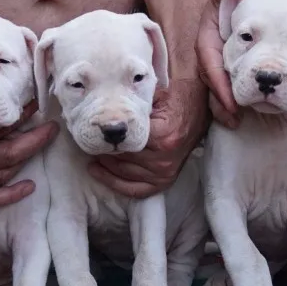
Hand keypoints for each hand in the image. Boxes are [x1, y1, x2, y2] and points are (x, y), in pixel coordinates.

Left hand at [89, 78, 208, 197]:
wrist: (197, 110)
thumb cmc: (174, 100)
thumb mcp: (153, 95)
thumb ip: (132, 103)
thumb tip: (104, 109)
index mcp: (161, 137)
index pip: (123, 144)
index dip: (105, 138)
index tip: (92, 132)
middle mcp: (164, 159)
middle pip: (121, 160)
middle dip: (103, 151)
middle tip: (89, 142)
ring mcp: (165, 172)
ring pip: (124, 174)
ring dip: (106, 166)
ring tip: (92, 155)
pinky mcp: (166, 180)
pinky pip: (136, 190)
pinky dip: (117, 184)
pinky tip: (100, 173)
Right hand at [194, 0, 240, 128]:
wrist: (243, 11)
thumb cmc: (234, 1)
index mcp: (206, 40)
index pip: (209, 63)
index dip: (218, 81)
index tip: (229, 97)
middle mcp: (208, 57)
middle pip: (211, 82)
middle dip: (221, 101)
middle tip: (234, 116)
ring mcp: (216, 68)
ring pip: (216, 91)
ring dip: (225, 108)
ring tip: (236, 122)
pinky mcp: (226, 75)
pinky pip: (225, 91)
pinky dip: (230, 105)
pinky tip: (239, 118)